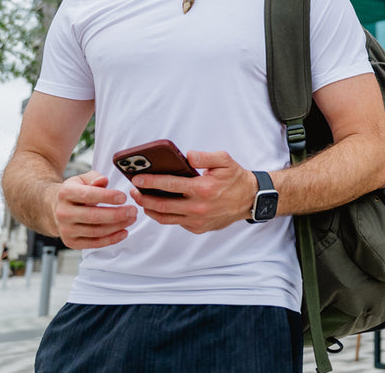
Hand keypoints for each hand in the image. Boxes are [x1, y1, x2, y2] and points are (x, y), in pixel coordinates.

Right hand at [52, 171, 136, 248]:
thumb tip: (103, 181)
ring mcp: (66, 229)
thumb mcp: (83, 179)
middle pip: (93, 216)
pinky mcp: (71, 242)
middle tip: (133, 210)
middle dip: (116, 214)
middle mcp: (63, 212)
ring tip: (132, 219)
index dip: (107, 197)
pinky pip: (94, 243)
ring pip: (96, 231)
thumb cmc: (75, 192)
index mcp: (65, 193)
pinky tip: (124, 232)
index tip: (124, 197)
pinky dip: (111, 239)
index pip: (88, 195)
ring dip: (117, 226)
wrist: (56, 208)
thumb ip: (95, 178)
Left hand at [129, 150, 258, 233]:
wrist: (250, 199)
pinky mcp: (198, 228)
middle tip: (134, 191)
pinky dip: (165, 215)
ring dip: (150, 209)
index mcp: (203, 188)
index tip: (137, 178)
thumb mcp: (224, 160)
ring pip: (165, 218)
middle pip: (162, 205)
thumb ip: (205, 156)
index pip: (169, 185)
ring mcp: (197, 220)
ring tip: (142, 199)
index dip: (150, 181)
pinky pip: (176, 222)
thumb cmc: (236, 178)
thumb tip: (187, 156)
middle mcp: (198, 207)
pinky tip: (160, 206)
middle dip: (144, 197)